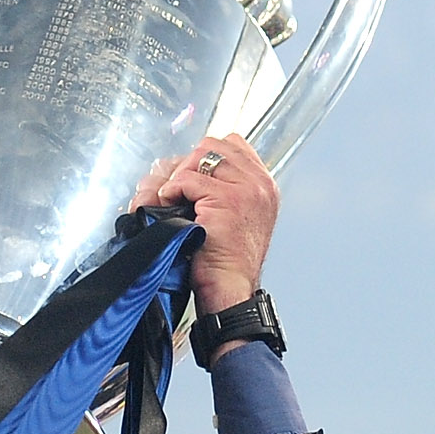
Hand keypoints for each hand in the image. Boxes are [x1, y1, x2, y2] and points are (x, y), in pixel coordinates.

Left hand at [127, 135, 277, 324]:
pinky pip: (189, 180)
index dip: (205, 157)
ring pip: (201, 159)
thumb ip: (227, 189)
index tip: (190, 176)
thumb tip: (193, 167)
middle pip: (214, 146)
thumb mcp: (235, 218)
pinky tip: (170, 206)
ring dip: (179, 176)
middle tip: (176, 188)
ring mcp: (247, 190)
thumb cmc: (225, 261)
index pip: (233, 144)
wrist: (229, 289)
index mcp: (264, 186)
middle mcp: (260, 184)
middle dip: (188, 163)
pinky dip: (173, 190)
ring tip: (173, 198)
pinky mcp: (228, 201)